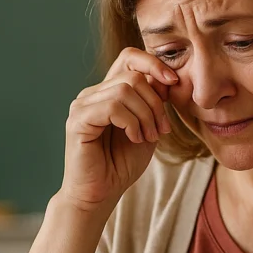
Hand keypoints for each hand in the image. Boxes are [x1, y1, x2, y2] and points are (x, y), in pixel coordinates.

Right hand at [60, 47, 178, 211]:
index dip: (154, 64)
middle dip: (156, 103)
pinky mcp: (78, 120)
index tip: (174, 83)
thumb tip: (167, 78)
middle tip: (161, 130)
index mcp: (108, 91)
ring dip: (146, 116)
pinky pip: (112, 107)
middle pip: (133, 76)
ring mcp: (82, 105)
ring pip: (125, 90)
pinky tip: (134, 138)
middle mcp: (92, 93)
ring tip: (147, 137)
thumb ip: (154, 102)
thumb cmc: (121, 164)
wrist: (100, 194)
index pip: (130, 58)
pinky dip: (131, 122)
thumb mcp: (147, 127)